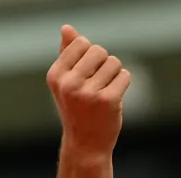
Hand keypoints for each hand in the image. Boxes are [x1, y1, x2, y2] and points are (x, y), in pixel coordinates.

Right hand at [47, 25, 130, 155]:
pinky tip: (113, 99)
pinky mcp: (108, 100)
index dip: (89, 56)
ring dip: (114, 75)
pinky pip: (124, 75)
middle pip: (99, 50)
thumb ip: (67, 54)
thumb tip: (67, 28)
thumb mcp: (66, 82)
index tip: (85, 76)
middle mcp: (69, 84)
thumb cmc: (77, 109)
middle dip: (103, 65)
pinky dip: (123, 84)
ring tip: (104, 93)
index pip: (81, 43)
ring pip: (114, 62)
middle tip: (96, 86)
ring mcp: (88, 93)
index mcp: (56, 76)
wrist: (85, 145)